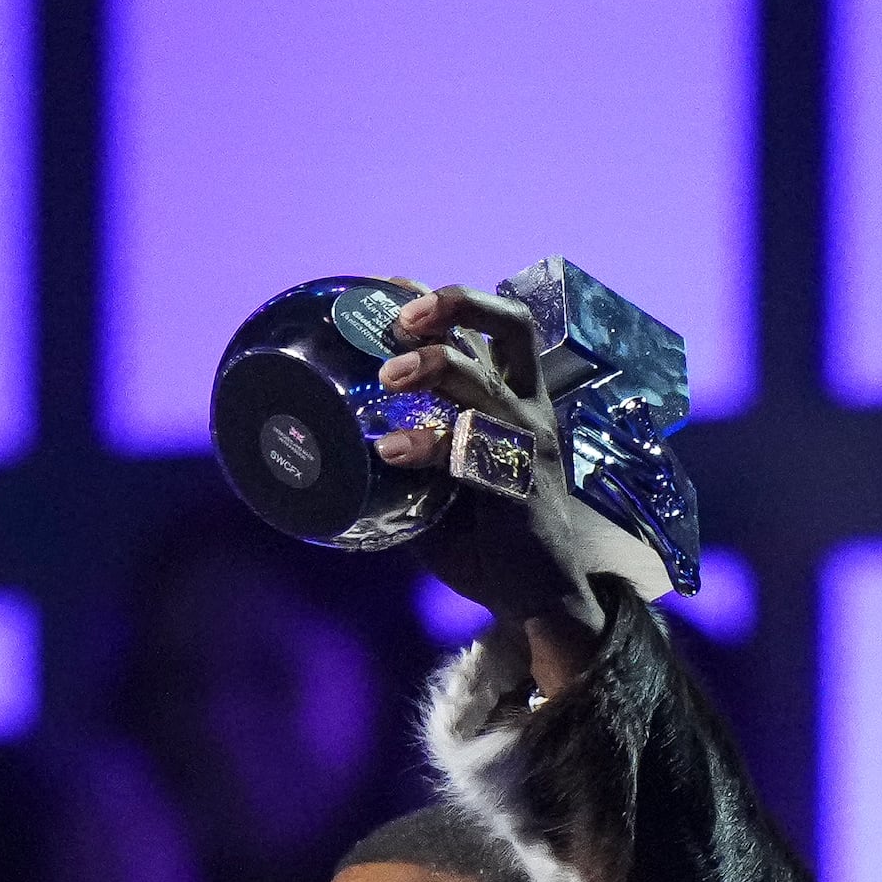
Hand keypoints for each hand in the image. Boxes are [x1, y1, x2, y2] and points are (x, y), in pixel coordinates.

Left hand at [377, 285, 601, 683]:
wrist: (540, 599)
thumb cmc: (489, 540)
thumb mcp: (443, 488)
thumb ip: (411, 457)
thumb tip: (341, 447)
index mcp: (515, 401)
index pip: (491, 329)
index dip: (445, 300)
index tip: (391, 283)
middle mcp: (528, 411)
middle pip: (511, 327)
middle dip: (456, 306)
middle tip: (401, 320)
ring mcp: (528, 446)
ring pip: (487, 382)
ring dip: (435, 368)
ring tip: (387, 376)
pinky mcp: (519, 487)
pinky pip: (473, 452)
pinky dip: (428, 444)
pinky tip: (391, 449)